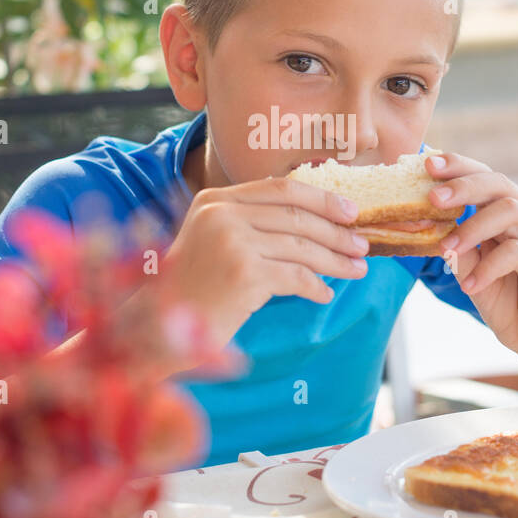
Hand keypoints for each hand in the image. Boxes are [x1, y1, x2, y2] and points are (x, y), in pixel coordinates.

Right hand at [150, 175, 368, 351]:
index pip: (280, 188)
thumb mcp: (214, 243)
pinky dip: (314, 286)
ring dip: (335, 260)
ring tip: (356, 270)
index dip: (321, 198)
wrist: (156, 329)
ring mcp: (231, 243)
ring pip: (301, 247)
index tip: (350, 212)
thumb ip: (250, 226)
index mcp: (214, 200)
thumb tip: (314, 224)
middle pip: (295, 217)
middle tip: (362, 245)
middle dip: (336, 232)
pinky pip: (294, 276)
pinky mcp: (243, 274)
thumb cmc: (190, 290)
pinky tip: (324, 295)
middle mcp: (221, 215)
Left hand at [426, 152, 517, 368]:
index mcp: (505, 214)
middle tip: (433, 198)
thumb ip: (458, 247)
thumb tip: (429, 224)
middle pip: (499, 184)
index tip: (427, 162)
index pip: (483, 177)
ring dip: (473, 227)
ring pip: (510, 211)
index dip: (457, 166)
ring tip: (447, 249)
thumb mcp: (471, 272)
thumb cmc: (507, 299)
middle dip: (464, 185)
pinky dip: (488, 267)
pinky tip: (469, 285)